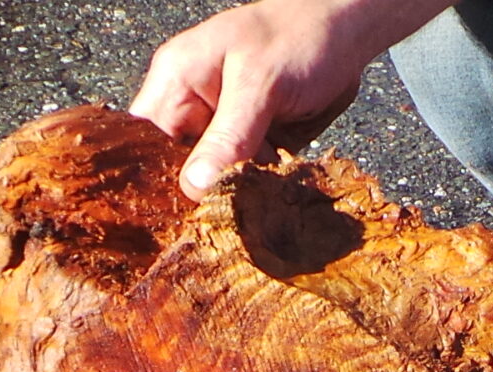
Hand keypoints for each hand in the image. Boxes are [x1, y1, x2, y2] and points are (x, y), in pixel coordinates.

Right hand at [130, 0, 424, 199]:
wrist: (349, 30)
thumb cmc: (299, 36)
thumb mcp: (261, 84)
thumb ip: (229, 135)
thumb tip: (196, 186)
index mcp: (175, 83)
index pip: (144, 143)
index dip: (154, 180)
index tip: (177, 216)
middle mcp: (193, 108)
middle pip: (178, 168)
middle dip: (202, 194)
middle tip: (226, 220)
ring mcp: (224, 128)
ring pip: (216, 178)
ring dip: (237, 197)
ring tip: (255, 214)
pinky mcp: (255, 143)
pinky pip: (248, 178)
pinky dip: (262, 191)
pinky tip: (275, 204)